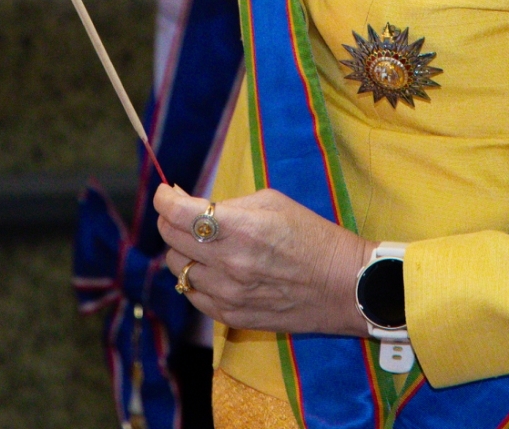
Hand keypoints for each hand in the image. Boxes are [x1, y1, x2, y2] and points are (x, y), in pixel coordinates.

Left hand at [155, 185, 373, 335]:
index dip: (164, 198)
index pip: (178, 213)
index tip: (166, 192)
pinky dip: (195, 278)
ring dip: (183, 251)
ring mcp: (228, 295)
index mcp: (240, 228)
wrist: (343, 286)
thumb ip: (229, 204)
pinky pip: (193, 295)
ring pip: (178, 269)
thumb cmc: (312, 236)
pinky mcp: (231, 317)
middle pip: (171, 239)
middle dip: (171, 220)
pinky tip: (210, 268)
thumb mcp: (272, 202)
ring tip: (201, 243)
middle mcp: (228, 264)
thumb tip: (192, 203)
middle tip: (182, 213)